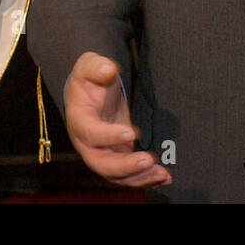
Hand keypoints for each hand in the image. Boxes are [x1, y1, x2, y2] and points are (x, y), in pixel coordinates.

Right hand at [63, 52, 171, 189]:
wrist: (90, 94)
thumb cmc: (89, 79)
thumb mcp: (89, 65)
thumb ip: (97, 66)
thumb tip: (108, 69)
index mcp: (79, 120)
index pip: (90, 133)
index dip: (108, 136)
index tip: (132, 132)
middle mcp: (87, 144)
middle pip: (101, 163)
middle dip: (125, 166)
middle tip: (149, 160)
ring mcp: (102, 153)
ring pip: (116, 175)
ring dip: (139, 177)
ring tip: (163, 174)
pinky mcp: (116, 158)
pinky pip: (128, 176)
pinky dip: (145, 179)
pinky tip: (165, 177)